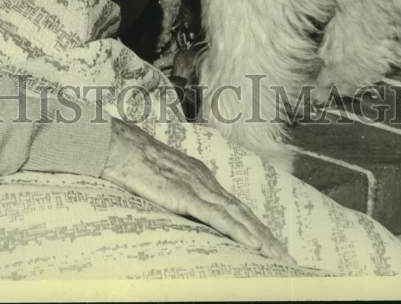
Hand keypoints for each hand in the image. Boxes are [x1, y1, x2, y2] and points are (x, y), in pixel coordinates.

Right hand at [101, 116, 295, 264]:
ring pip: (236, 215)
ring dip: (259, 237)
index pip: (233, 204)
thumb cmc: (131, 160)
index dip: (253, 224)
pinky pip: (216, 217)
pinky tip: (252, 244)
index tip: (269, 243)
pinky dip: (237, 231)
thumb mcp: (159, 178)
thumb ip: (174, 192)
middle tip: (285, 257)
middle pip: (241, 211)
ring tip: (277, 256)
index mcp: (199, 175)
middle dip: (265, 235)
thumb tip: (181, 211)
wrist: (115, 144)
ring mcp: (195, 186)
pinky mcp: (183, 195)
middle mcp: (204, 179)